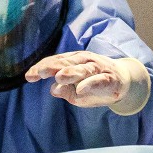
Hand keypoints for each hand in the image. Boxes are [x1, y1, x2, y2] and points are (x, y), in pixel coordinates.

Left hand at [25, 51, 149, 111]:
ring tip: (59, 77)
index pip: (55, 62)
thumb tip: (53, 89)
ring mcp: (98, 68)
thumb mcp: (76, 91)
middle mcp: (84, 61)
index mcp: (73, 61)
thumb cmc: (94, 84)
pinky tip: (80, 89)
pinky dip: (90, 84)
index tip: (29, 76)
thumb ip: (64, 90)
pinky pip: (99, 80)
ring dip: (71, 72)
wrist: (122, 81)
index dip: (42, 68)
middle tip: (40, 73)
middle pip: (67, 63)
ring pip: (83, 69)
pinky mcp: (110, 78)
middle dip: (53, 67)